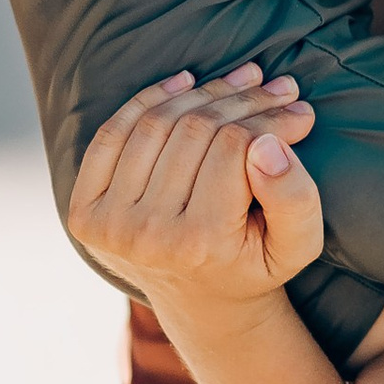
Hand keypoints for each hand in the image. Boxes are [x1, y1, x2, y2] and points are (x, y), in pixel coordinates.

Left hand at [67, 66, 324, 310]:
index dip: (270, 119)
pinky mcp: (84, 212)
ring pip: (156, 124)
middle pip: (194, 131)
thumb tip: (268, 145)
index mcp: (200, 243)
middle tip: (277, 88)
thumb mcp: (297, 244)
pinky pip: (112, 135)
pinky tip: (185, 84)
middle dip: (242, 99)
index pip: (234, 148)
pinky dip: (148, 100)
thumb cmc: (255, 262)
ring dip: (203, 92)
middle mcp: (147, 235)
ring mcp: (109, 224)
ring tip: (243, 81)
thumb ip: (296, 198)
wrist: (202, 302)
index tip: (300, 109)